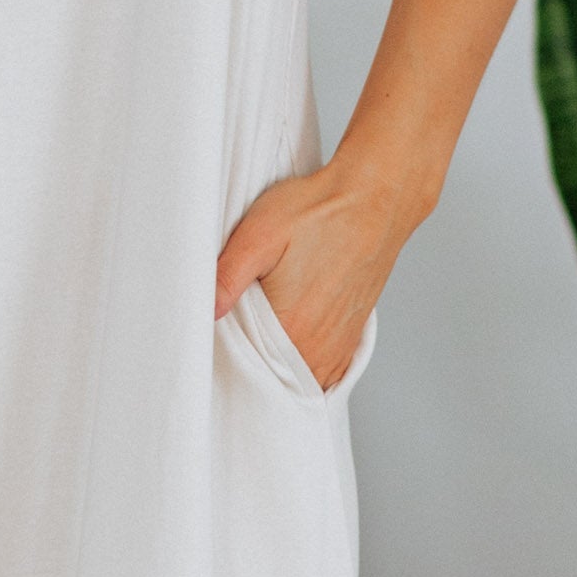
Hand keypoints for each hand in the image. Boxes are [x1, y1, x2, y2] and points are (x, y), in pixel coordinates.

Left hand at [214, 157, 414, 391]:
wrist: (374, 198)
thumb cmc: (318, 211)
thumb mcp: (259, 235)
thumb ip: (227, 277)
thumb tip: (202, 311)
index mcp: (293, 329)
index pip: (247, 370)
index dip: (225, 360)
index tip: (215, 344)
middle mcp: (320, 347)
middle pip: (273, 378)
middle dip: (251, 368)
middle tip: (236, 338)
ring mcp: (340, 345)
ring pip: (299, 378)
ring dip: (279, 368)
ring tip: (262, 339)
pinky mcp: (352, 336)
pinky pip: (323, 371)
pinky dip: (303, 364)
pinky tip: (289, 343)